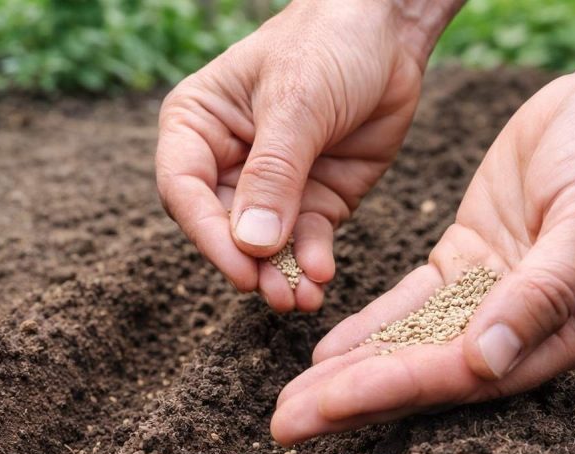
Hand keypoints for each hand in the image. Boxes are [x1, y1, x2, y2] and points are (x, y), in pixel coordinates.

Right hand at [156, 0, 455, 311]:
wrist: (390, 32)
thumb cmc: (328, 42)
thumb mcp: (297, 102)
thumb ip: (273, 174)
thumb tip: (251, 244)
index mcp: (197, 126)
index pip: (183, 190)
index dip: (208, 234)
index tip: (240, 267)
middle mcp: (225, 162)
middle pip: (221, 228)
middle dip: (248, 265)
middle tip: (275, 295)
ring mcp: (271, 188)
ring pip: (263, 245)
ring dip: (280, 275)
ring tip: (300, 300)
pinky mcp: (313, 202)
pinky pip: (305, 241)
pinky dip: (311, 262)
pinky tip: (321, 277)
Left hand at [271, 61, 574, 443]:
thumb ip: (542, 293)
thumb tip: (488, 361)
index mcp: (571, 332)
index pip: (467, 374)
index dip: (395, 389)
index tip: (328, 407)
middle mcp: (526, 328)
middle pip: (429, 374)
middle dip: (355, 399)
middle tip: (286, 427)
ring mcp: (493, 296)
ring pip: (412, 343)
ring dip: (352, 372)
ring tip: (292, 401)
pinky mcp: (468, 262)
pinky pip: (411, 303)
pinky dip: (369, 326)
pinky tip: (326, 350)